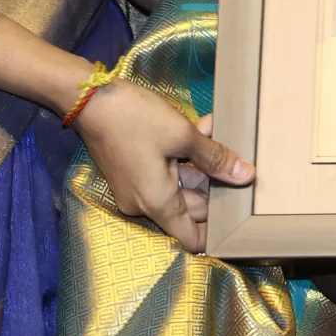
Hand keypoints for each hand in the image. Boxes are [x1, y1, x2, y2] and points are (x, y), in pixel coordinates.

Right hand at [75, 81, 251, 252]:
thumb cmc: (135, 118)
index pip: (191, 238)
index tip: (238, 213)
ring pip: (180, 185)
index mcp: (157, 203)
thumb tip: (247, 176)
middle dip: (214, 184)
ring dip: (200, 163)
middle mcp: (144, 203)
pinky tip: (201, 128)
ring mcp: (136, 188)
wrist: (88, 98)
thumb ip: (215, 158)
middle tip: (236, 159)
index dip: (216, 231)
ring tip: (218, 133)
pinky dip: (182, 156)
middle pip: (190, 208)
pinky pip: (165, 172)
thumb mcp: (182, 135)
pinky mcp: (132, 172)